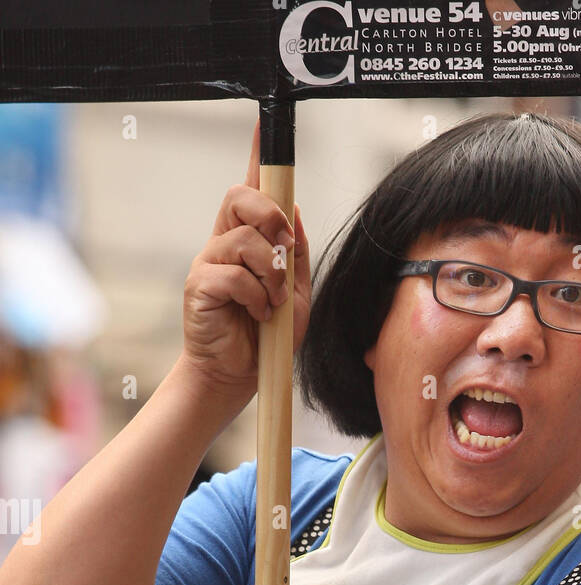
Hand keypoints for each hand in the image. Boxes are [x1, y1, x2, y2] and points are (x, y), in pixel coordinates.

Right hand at [180, 118, 311, 401]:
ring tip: (273, 302)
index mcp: (248, 241)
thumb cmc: (266, 337)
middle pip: (241, 197)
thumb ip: (296, 254)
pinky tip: (258, 315)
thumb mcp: (296, 293)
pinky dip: (256, 297)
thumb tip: (294, 211)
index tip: (263, 128)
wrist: (240, 377)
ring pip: (244, 241)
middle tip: (285, 250)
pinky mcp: (200, 287)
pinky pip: (234, 276)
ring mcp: (209, 263)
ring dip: (270, 274)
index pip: (251, 190)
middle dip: (271, 217)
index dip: (257, 158)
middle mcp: (224, 243)